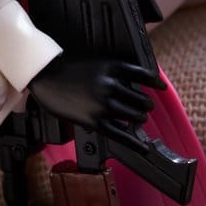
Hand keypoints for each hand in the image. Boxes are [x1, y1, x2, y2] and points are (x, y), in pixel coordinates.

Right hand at [28, 54, 154, 133]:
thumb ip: (111, 68)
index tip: (161, 87)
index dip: (155, 82)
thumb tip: (128, 81)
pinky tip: (143, 146)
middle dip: (145, 104)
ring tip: (139, 118)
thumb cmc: (65, 65)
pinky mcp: (95, 121)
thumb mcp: (93, 59)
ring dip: (139, 118)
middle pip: (141, 98)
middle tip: (145, 106)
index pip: (142, 75)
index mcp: (111, 67)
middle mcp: (111, 85)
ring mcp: (103, 104)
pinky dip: (135, 142)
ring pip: (134, 116)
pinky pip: (121, 134)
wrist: (44, 76)